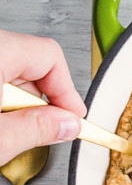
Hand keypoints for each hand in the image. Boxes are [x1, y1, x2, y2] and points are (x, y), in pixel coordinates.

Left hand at [0, 29, 85, 164]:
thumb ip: (36, 129)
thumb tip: (66, 124)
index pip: (48, 56)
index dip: (66, 90)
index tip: (72, 117)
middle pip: (29, 63)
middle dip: (40, 101)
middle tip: (41, 129)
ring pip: (8, 70)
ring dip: (15, 102)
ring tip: (6, 129)